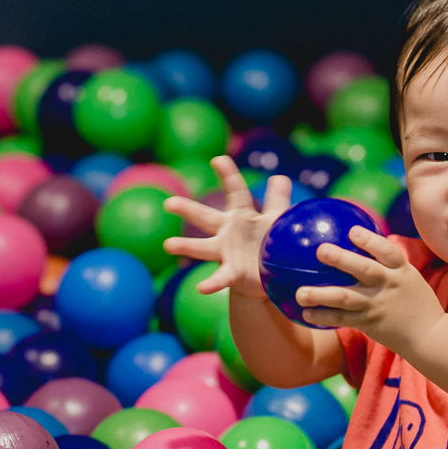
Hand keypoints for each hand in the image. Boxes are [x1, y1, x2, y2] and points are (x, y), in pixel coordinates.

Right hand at [163, 156, 290, 298]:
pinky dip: (211, 283)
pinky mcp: (232, 273)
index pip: (235, 191)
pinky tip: (201, 288)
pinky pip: (220, 278)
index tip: (218, 160)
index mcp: (241, 215)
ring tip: (168, 245)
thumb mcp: (277, 218)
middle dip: (188, 209)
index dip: (228, 174)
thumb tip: (279, 177)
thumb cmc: (270, 242)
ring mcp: (227, 253)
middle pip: (206, 217)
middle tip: (168, 203)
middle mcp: (228, 232)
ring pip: (203, 248)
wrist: (269, 276)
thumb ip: (277, 198)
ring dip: (186, 246)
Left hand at [297, 226, 444, 351]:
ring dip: (322, 295)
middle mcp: (389, 285)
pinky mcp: (369, 323)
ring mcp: (377, 305)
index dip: (370, 241)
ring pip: (347, 298)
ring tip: (300, 293)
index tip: (352, 231)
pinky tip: (306, 313)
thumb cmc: (414, 301)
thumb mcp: (408, 276)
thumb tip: (357, 239)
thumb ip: (386, 262)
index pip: (387, 251)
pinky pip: (343, 320)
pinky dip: (324, 316)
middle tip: (320, 250)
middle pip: (364, 270)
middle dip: (342, 259)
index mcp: (401, 270)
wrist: (430, 335)